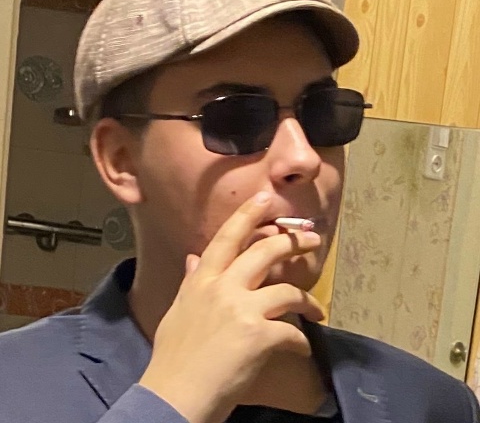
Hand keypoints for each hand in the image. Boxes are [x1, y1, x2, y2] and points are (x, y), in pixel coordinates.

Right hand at [139, 191, 322, 422]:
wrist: (174, 396)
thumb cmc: (173, 356)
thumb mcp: (178, 312)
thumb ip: (191, 282)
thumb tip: (194, 258)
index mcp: (202, 280)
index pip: (226, 238)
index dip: (246, 215)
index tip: (264, 198)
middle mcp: (223, 287)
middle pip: (264, 252)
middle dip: (292, 242)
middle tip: (313, 241)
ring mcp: (242, 309)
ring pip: (287, 291)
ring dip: (308, 301)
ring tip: (317, 310)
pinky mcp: (259, 336)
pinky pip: (292, 333)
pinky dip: (300, 342)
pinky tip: (301, 350)